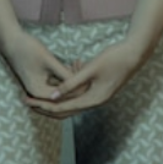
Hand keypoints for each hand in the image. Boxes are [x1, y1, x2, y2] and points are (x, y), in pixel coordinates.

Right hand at [0, 28, 82, 102]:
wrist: (10, 40)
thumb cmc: (27, 48)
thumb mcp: (49, 61)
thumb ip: (64, 73)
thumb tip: (83, 82)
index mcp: (39, 92)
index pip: (64, 96)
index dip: (78, 88)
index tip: (90, 77)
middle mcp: (39, 93)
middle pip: (63, 94)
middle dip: (75, 83)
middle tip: (85, 68)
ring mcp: (39, 87)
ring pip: (61, 88)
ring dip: (71, 79)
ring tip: (81, 64)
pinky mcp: (41, 80)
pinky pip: (57, 82)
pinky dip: (65, 75)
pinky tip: (74, 64)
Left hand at [22, 37, 147, 118]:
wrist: (135, 54)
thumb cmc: (114, 58)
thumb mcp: (90, 69)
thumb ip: (71, 83)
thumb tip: (53, 96)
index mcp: (93, 100)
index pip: (63, 108)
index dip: (44, 106)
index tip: (29, 101)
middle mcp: (95, 102)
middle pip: (65, 110)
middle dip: (45, 106)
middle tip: (27, 101)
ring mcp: (97, 96)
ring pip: (71, 102)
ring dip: (55, 98)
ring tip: (37, 93)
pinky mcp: (98, 89)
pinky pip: (78, 93)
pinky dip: (67, 89)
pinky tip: (58, 81)